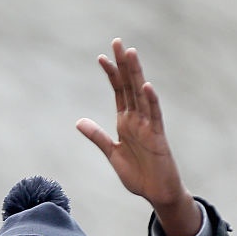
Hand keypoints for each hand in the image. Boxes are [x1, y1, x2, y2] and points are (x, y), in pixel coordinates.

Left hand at [77, 38, 199, 235]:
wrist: (156, 193)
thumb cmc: (138, 174)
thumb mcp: (112, 153)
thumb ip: (97, 136)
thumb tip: (79, 121)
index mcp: (125, 122)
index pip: (118, 92)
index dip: (111, 74)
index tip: (101, 57)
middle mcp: (137, 119)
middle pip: (129, 86)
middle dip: (123, 65)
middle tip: (118, 42)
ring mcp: (148, 126)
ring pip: (141, 95)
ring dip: (136, 74)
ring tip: (131, 54)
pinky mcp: (157, 137)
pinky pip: (154, 116)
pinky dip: (150, 100)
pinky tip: (146, 85)